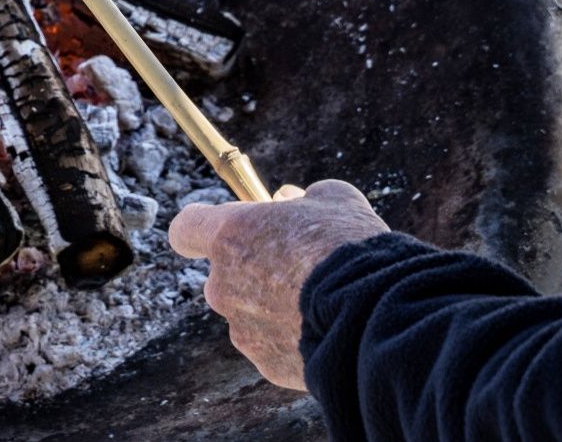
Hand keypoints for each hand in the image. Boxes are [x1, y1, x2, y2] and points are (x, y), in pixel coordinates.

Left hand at [168, 178, 389, 389]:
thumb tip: (289, 200)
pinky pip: (272, 346)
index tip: (219, 233)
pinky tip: (327, 330)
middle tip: (299, 269)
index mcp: (229, 236)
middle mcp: (223, 285)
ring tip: (322, 304)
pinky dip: (292, 339)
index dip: (200, 230)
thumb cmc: (351, 248)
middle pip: (224, 276)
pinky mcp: (264, 363)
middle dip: (254, 272)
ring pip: (249, 313)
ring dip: (274, 308)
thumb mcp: (334, 200)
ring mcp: (241, 328)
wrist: (376, 316)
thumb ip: (302, 198)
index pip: (185, 230)